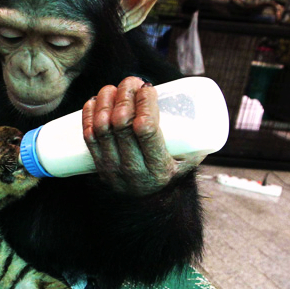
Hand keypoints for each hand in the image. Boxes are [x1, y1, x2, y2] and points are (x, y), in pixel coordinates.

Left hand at [82, 76, 201, 194]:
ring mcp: (112, 169)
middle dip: (124, 95)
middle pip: (121, 124)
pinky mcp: (98, 167)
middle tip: (131, 82)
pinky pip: (88, 137)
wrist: (149, 205)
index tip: (148, 88)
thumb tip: (201, 104)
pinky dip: (88, 115)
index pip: (146, 128)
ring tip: (113, 88)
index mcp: (159, 168)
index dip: (144, 103)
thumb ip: (197, 139)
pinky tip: (95, 100)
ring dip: (105, 102)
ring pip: (101, 128)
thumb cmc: (173, 174)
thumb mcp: (189, 162)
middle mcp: (133, 170)